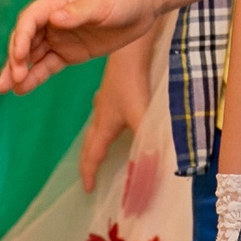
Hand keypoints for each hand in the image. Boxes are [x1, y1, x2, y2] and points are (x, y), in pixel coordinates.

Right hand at [0, 0, 155, 93]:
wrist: (144, 2)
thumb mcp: (102, 3)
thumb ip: (79, 12)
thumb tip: (55, 18)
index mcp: (56, 2)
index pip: (29, 20)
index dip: (20, 38)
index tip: (18, 56)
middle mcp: (53, 20)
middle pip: (26, 39)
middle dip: (15, 59)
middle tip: (9, 80)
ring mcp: (61, 37)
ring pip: (33, 55)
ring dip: (18, 70)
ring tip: (4, 89)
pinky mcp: (71, 52)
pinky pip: (48, 65)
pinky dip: (36, 77)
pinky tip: (23, 89)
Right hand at [78, 41, 155, 189]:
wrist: (130, 50)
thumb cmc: (132, 83)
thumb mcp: (141, 116)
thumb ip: (147, 143)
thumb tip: (153, 171)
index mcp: (104, 125)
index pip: (93, 155)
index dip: (89, 173)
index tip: (87, 190)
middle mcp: (101, 114)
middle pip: (89, 142)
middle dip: (87, 160)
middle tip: (88, 174)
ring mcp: (107, 100)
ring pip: (96, 126)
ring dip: (95, 141)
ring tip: (98, 149)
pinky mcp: (115, 89)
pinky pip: (106, 112)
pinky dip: (106, 122)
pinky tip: (115, 115)